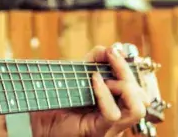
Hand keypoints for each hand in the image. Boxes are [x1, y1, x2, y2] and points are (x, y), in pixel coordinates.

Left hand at [29, 45, 147, 136]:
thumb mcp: (77, 74)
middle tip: (111, 57)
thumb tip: (107, 49)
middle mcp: (118, 116)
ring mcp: (110, 126)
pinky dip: (105, 94)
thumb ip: (92, 61)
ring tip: (102, 78)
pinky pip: (112, 114)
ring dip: (123, 87)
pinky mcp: (98, 130)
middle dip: (126, 71)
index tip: (114, 50)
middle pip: (141, 96)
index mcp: (116, 103)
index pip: (138, 87)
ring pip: (137, 108)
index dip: (128, 66)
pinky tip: (94, 82)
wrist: (37, 120)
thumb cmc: (56, 100)